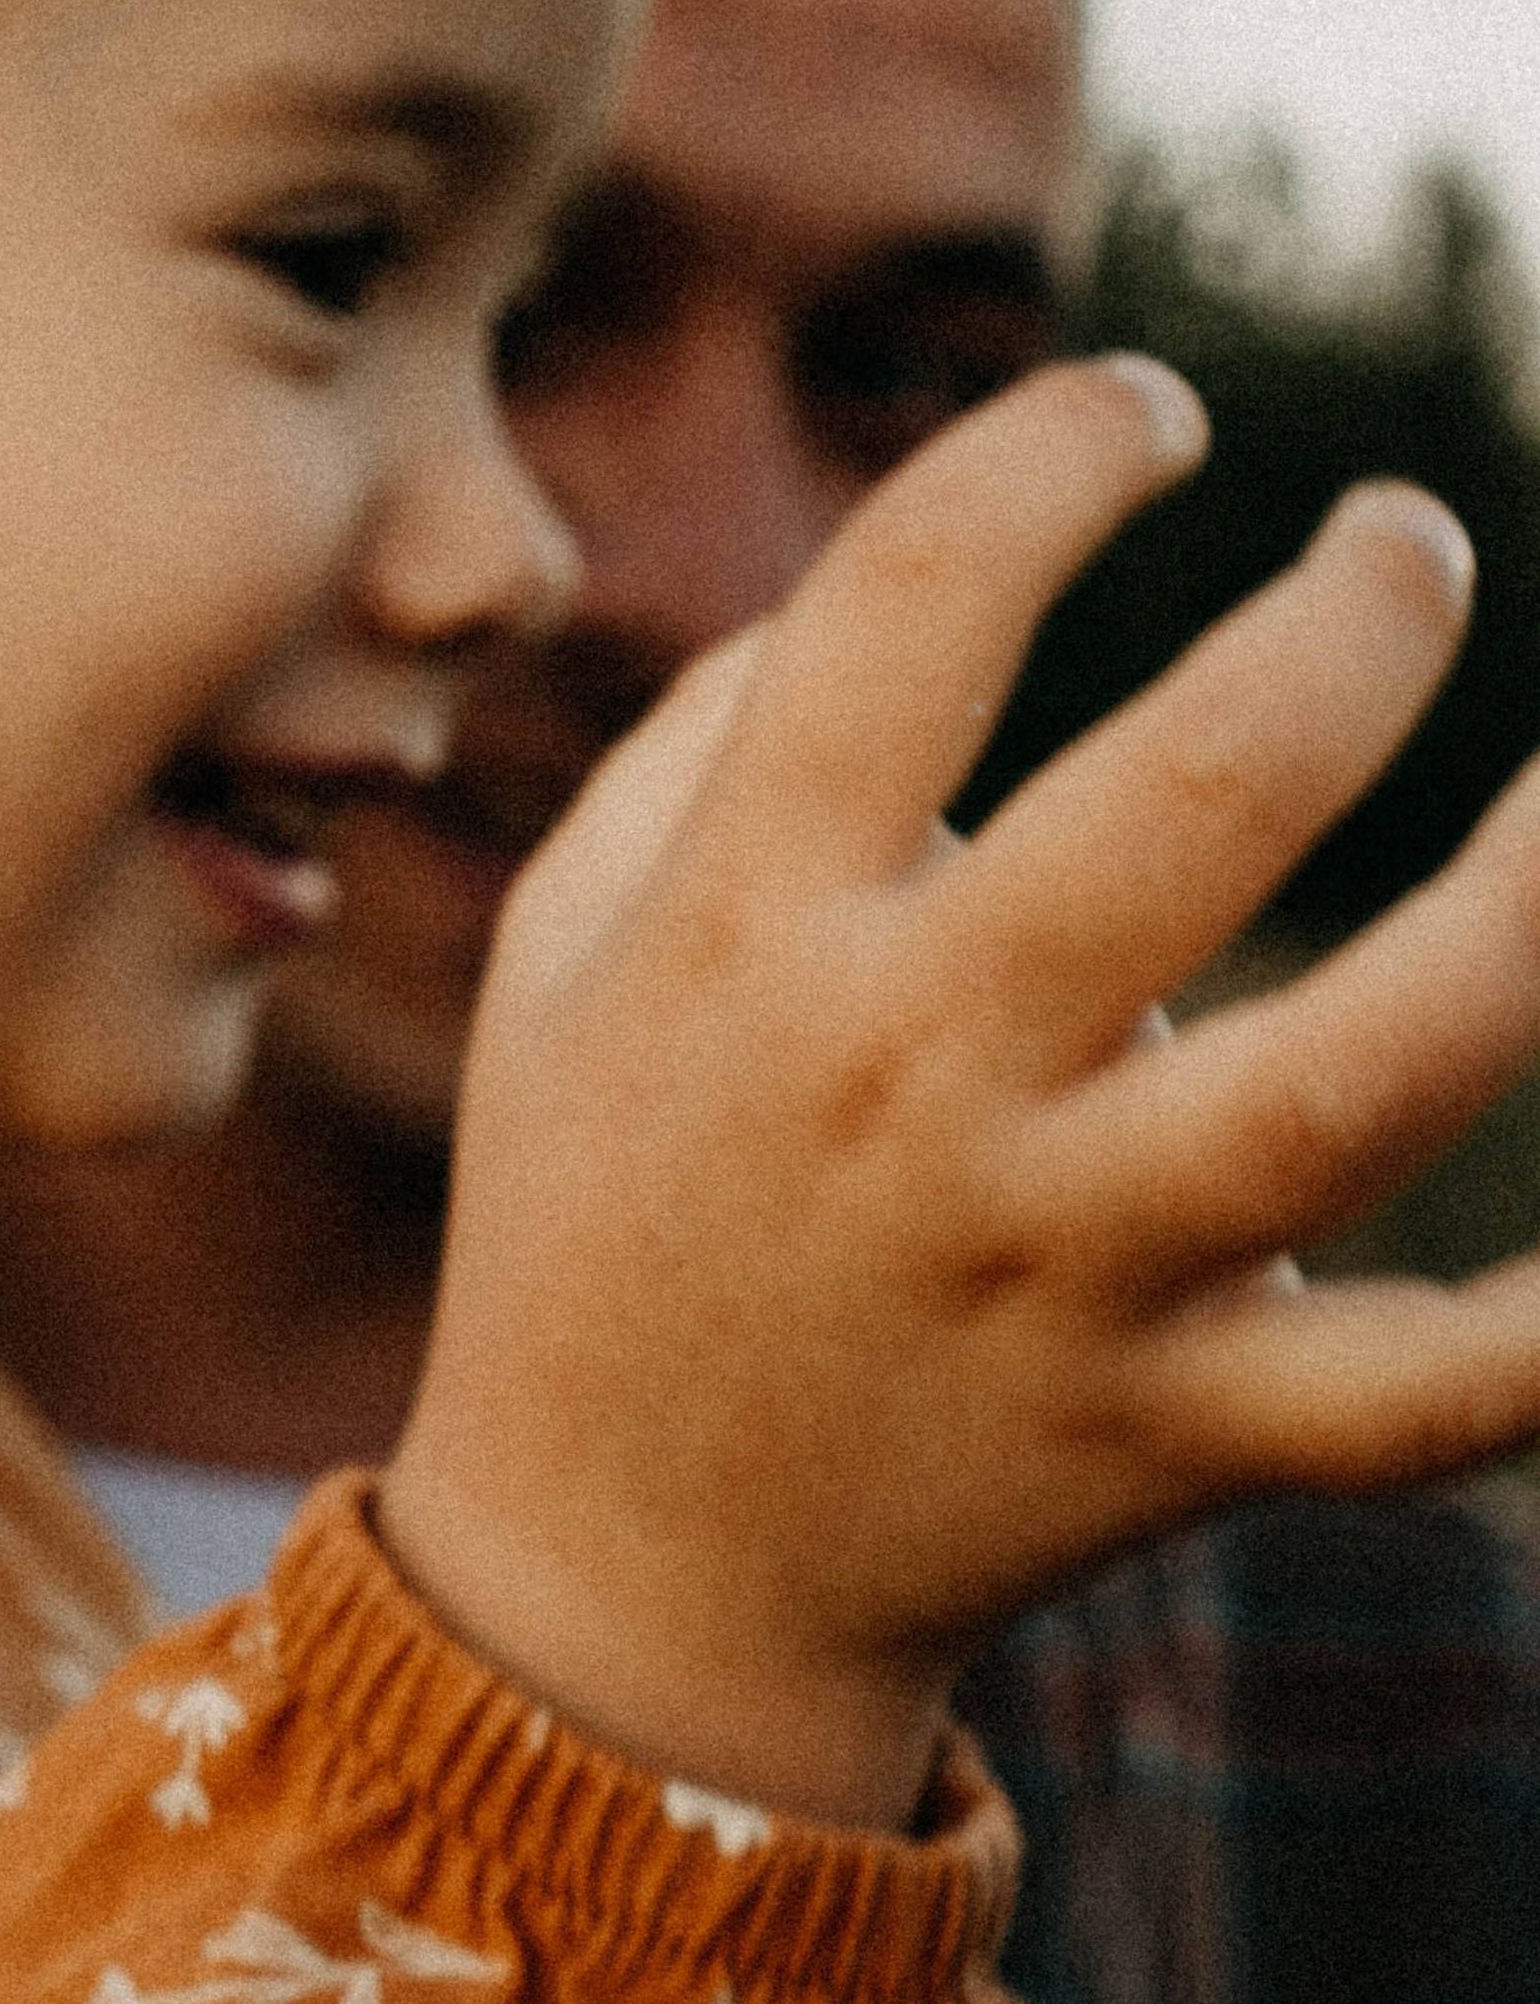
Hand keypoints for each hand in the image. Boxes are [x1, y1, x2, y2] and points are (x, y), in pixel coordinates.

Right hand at [380, 355, 1539, 1826]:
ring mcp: (1059, 1270)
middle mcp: (911, 1083)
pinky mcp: (1173, 1437)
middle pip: (1198, 799)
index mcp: (749, 930)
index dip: (1058, 450)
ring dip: (1528, 902)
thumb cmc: (591, 1209)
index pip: (918, 601)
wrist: (613, 1586)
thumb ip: (708, 740)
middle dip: (1351, 627)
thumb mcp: (560, 952)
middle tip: (1409, 551)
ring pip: (1365, 1076)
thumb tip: (921, 584)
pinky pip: (1431, 1397)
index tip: (1145, 417)